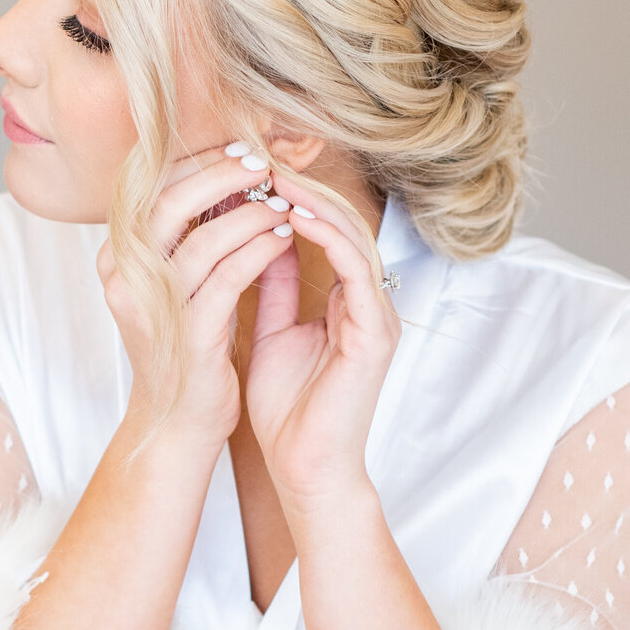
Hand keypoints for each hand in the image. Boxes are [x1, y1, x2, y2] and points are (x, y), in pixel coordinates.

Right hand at [96, 143, 299, 453]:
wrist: (178, 421)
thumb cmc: (186, 348)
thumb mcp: (177, 285)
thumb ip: (187, 238)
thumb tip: (225, 178)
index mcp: (116, 260)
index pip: (150, 190)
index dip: (194, 163)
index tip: (236, 150)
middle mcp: (124, 279)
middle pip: (168, 203)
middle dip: (219, 175)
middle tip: (259, 162)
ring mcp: (153, 307)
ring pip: (202, 239)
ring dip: (249, 214)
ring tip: (282, 203)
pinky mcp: (187, 334)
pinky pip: (227, 278)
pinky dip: (258, 252)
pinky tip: (282, 240)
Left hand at [244, 169, 400, 509]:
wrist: (305, 469)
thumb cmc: (287, 413)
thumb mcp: (270, 334)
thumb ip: (273, 289)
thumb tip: (260, 240)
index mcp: (348, 305)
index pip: (327, 235)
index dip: (293, 201)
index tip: (252, 177)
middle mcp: (369, 304)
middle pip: (344, 226)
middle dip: (304, 189)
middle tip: (263, 160)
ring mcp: (377, 316)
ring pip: (354, 237)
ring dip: (314, 202)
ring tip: (274, 176)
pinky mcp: (375, 333)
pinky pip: (357, 268)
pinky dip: (326, 237)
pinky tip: (292, 215)